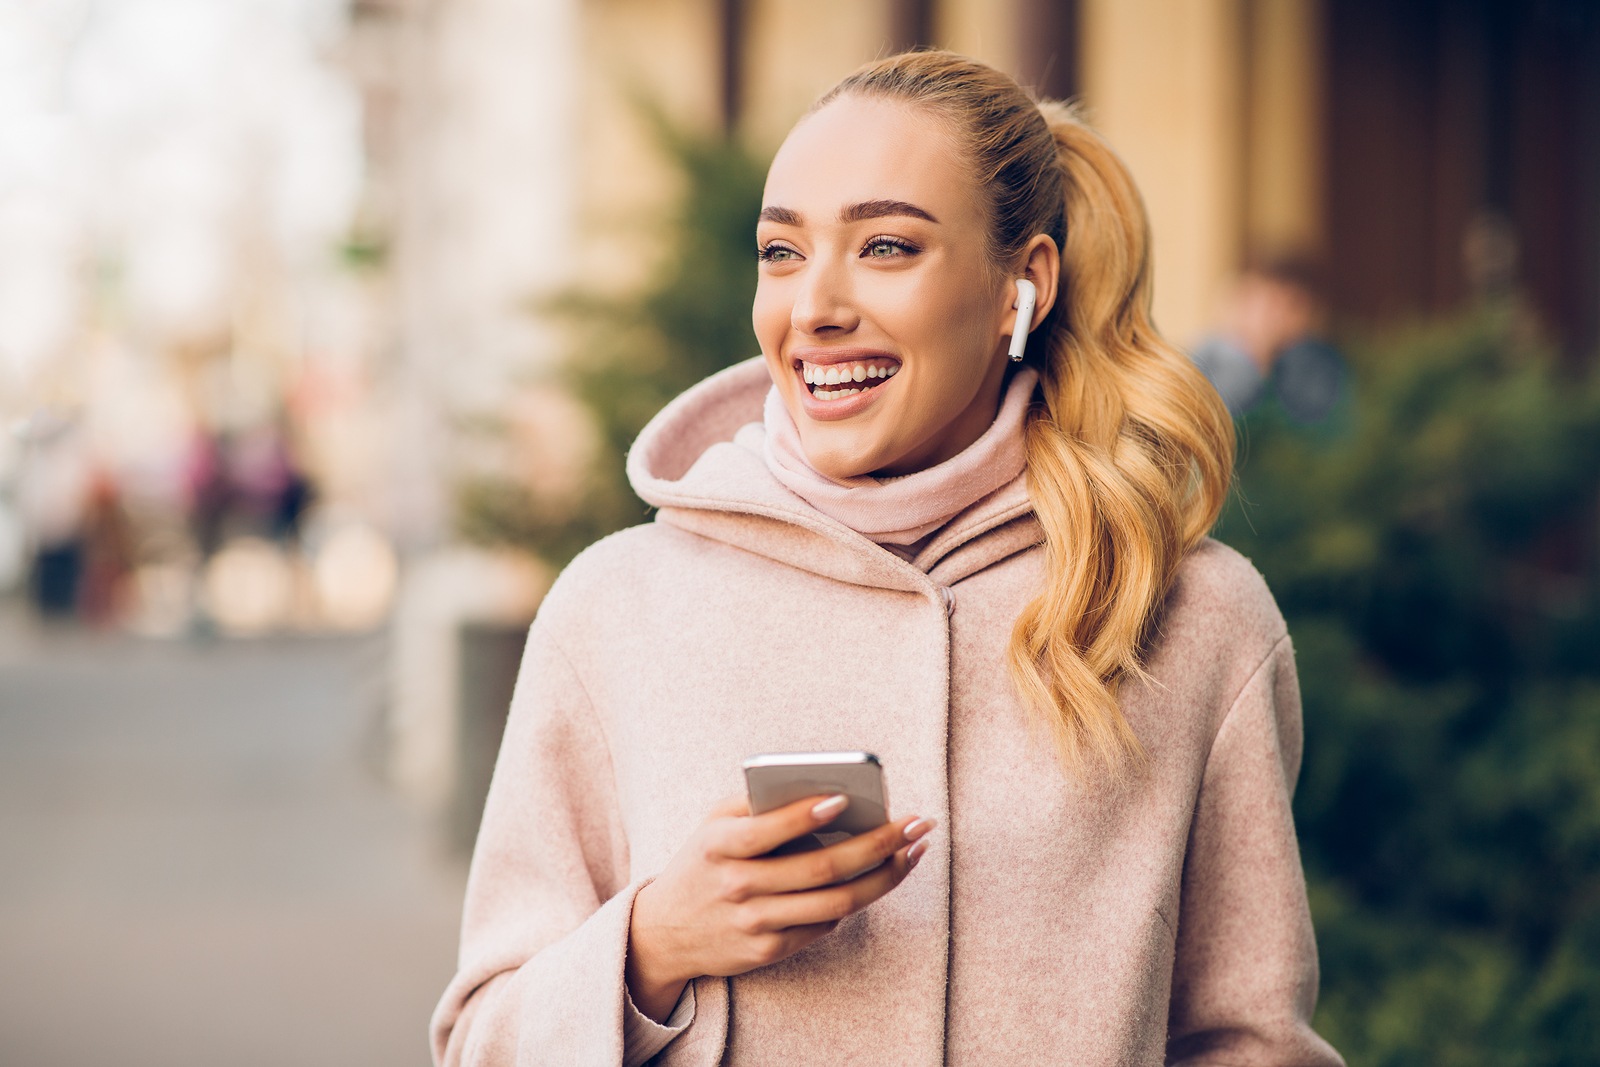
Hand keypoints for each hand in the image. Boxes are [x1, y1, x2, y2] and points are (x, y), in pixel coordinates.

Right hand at [624, 792, 932, 1020]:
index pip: (769, 829)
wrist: (664, 932)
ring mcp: (755, 923)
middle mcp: (738, 886)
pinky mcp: (768, 950)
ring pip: (836, 902)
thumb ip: (757, 805)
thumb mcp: (713, 825)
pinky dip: (854, 901)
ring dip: (884, 876)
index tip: (847, 797)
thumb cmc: (702, 862)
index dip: (809, 814)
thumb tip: (824, 793)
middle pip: (821, 868)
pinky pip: (825, 924)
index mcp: (720, 845)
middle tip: (916, 824)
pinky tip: (876, 878)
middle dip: (878, 844)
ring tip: (912, 852)